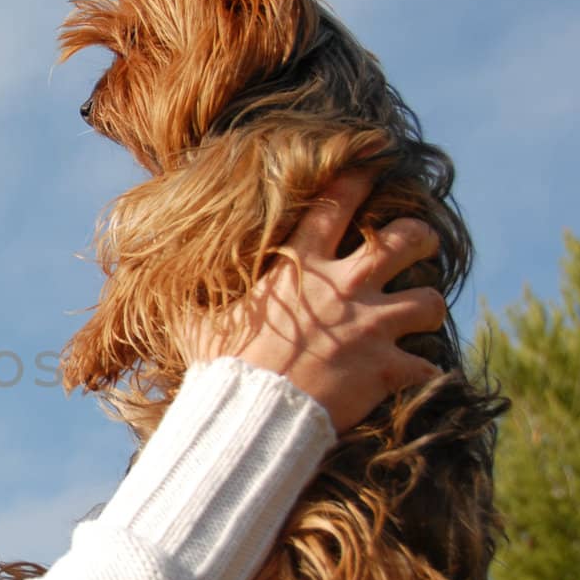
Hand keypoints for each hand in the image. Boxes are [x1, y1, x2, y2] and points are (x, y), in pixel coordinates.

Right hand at [181, 171, 445, 431]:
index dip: (360, 177)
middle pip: (405, 240)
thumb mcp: (196, 319)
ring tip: (423, 312)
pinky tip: (418, 375)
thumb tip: (150, 271)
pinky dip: (423, 371)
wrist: (251, 414)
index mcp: (300, 265)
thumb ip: (190, 293)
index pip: (337, 202)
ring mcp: (371, 327)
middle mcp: (345, 286)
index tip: (375, 165)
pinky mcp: (385, 369)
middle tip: (420, 242)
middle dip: (420, 236)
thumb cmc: (220, 365)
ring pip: (429, 299)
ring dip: (427, 306)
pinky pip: (424, 366)